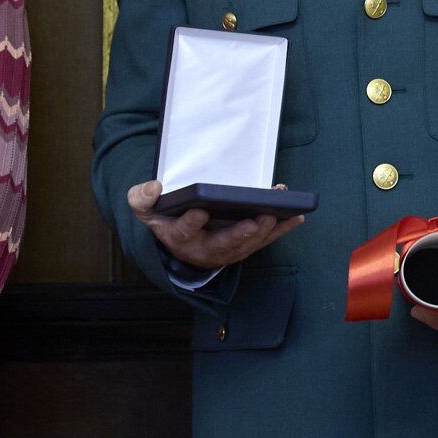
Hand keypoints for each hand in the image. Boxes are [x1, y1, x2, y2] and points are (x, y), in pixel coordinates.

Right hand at [127, 180, 305, 270]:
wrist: (178, 239)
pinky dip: (280, 229)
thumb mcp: (145, 209)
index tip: (199, 210)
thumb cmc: (164, 218)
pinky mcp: (244, 246)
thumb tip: (154, 187)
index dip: (191, 222)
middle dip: (240, 233)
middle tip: (256, 220)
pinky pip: (264, 240)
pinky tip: (296, 216)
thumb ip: (142, 198)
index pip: (184, 231)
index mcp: (178, 237)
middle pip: (223, 244)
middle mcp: (204, 249)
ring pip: (247, 244)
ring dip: (265, 232)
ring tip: (279, 214)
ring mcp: (227, 250)